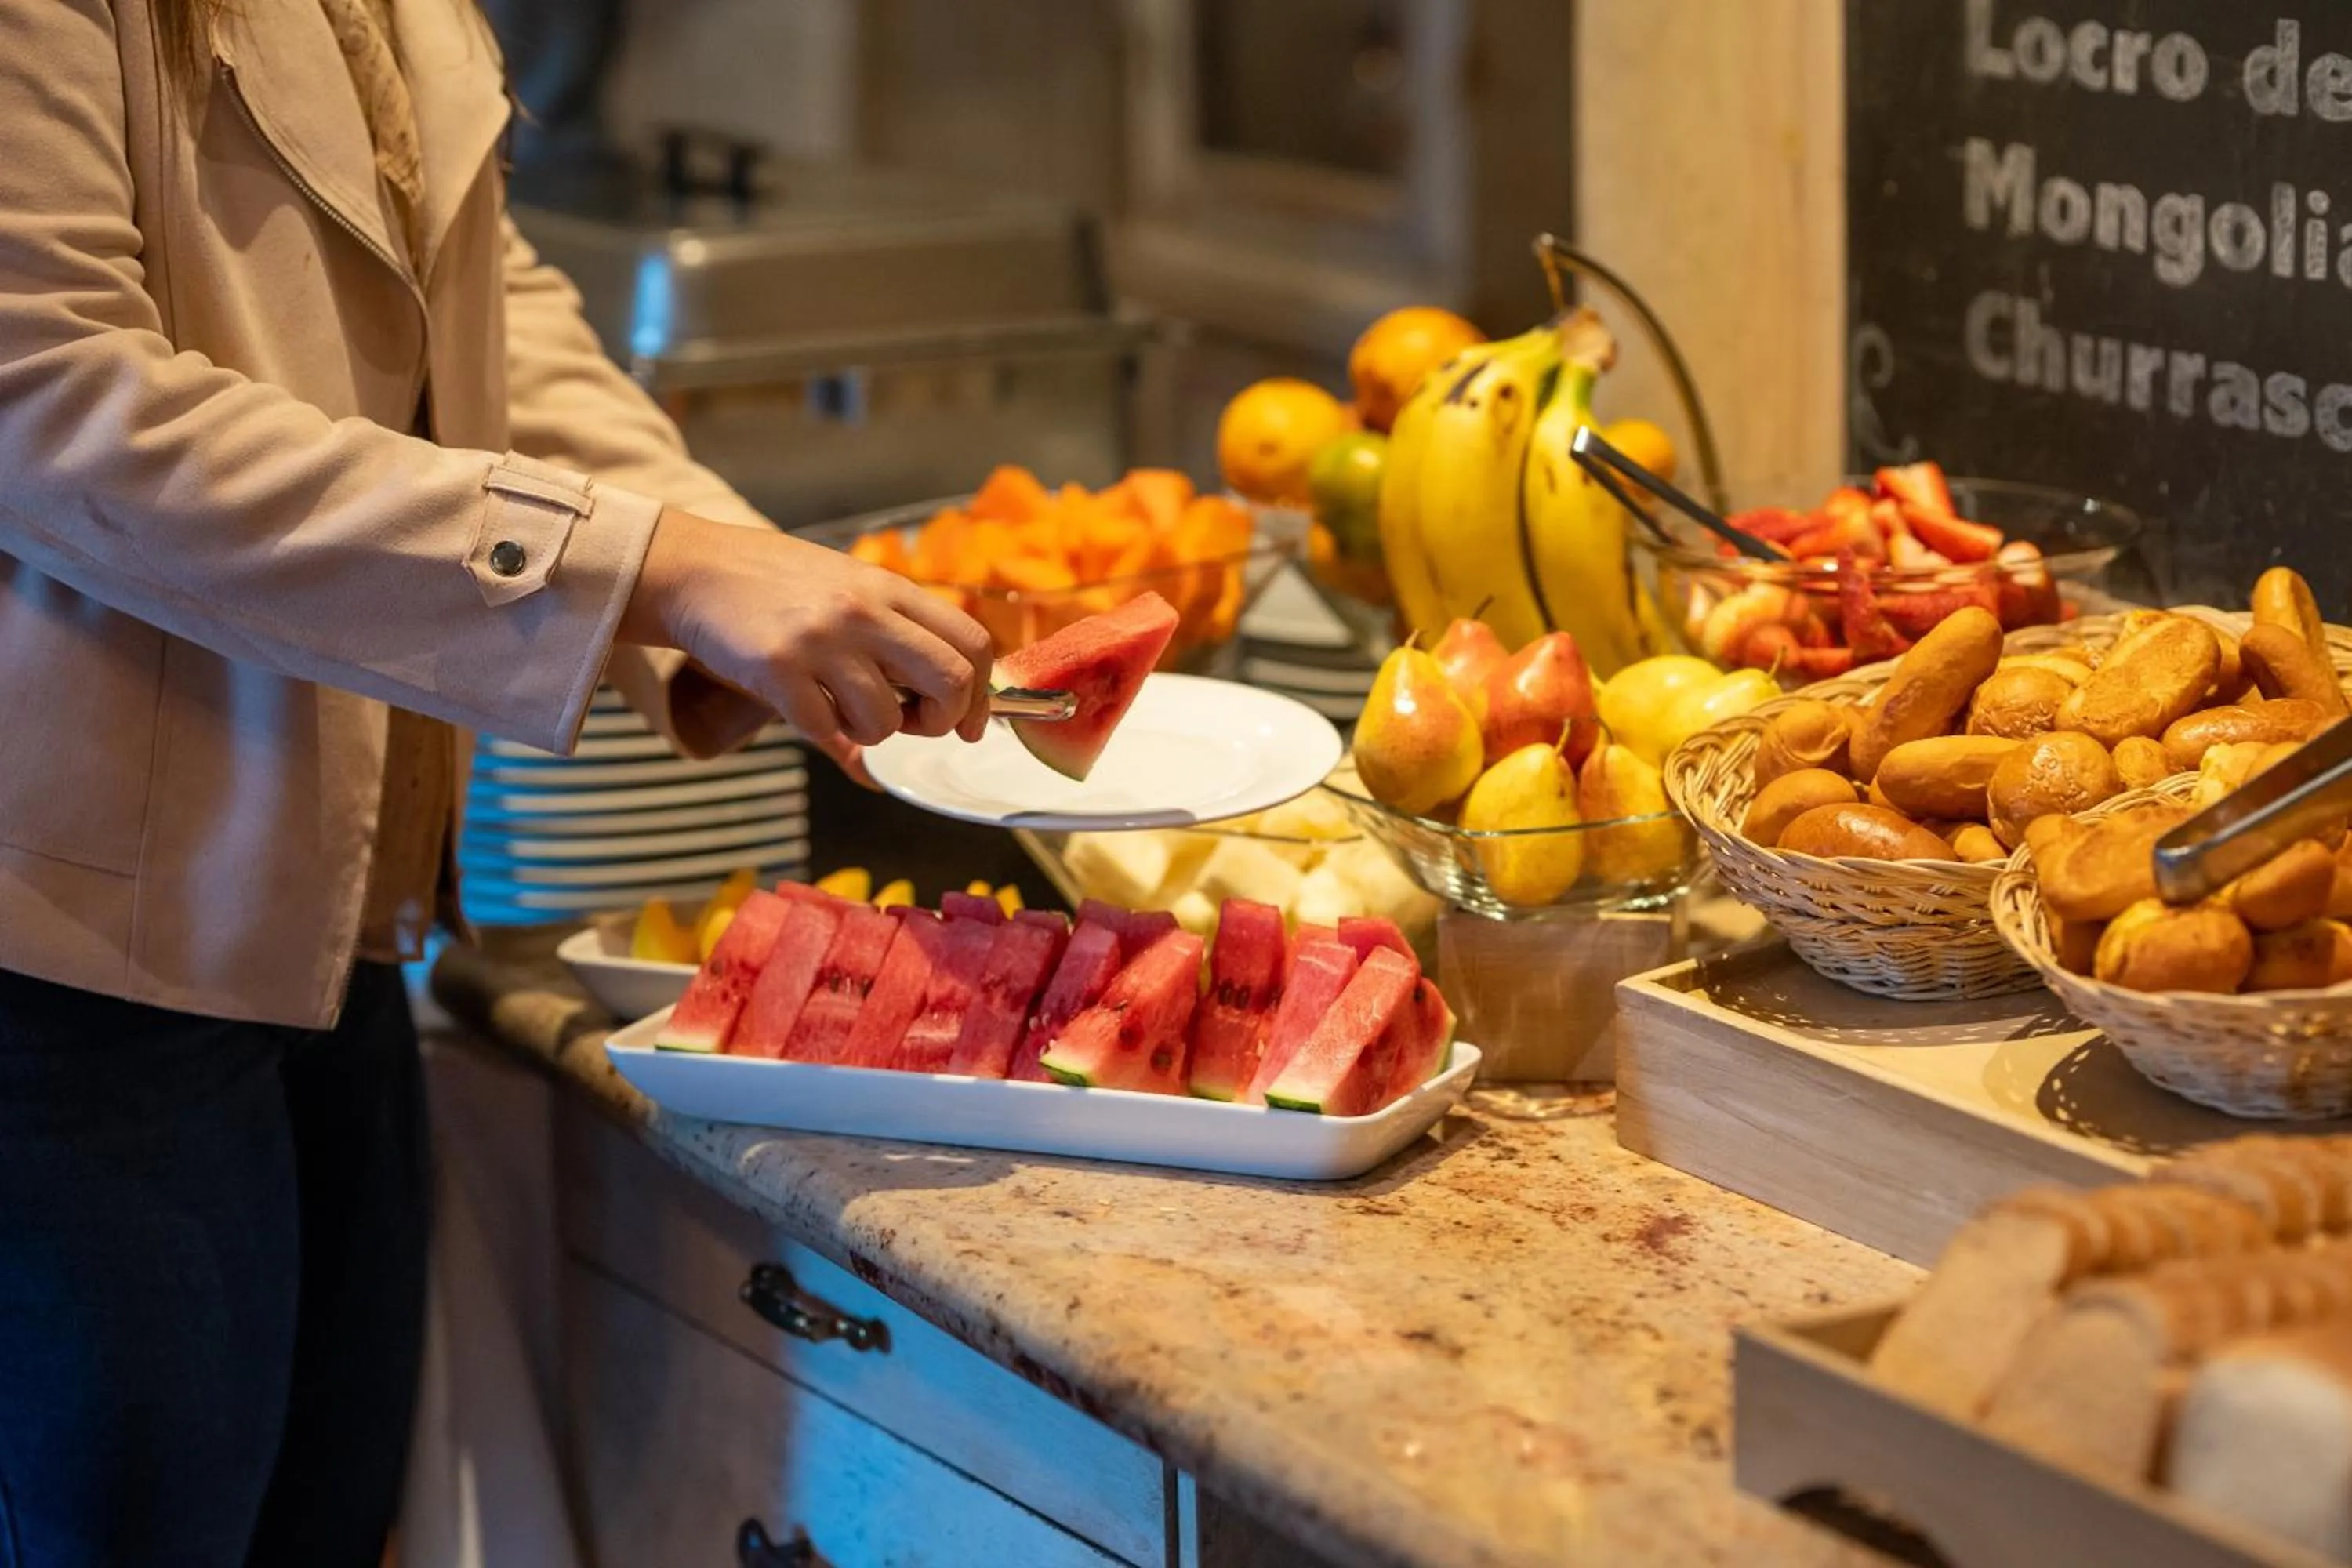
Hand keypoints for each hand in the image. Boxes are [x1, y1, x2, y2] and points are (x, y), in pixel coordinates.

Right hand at [619, 510, 993, 752]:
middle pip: (952, 681)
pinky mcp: (777, 671)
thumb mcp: (850, 586)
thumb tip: (951, 703)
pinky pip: (826, 730)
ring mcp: (821, 641)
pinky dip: (824, 732)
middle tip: (914, 723)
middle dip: (942, 720)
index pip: (972, 642)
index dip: (981, 694)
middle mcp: (863, 611)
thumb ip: (899, 630)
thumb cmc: (778, 584)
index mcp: (889, 588)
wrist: (697, 569)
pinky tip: (804, 705)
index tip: (968, 722)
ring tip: (842, 705)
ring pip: (887, 721)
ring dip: (872, 731)